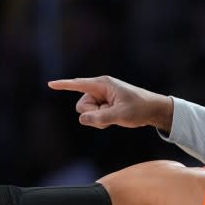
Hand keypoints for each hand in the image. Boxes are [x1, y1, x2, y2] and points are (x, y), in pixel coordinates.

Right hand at [48, 75, 173, 132]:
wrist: (154, 110)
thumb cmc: (140, 109)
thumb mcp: (121, 115)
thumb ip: (101, 118)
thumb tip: (82, 119)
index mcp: (103, 85)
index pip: (79, 84)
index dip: (64, 85)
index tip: (50, 84)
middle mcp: (100, 89)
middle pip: (82, 106)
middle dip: (92, 114)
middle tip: (111, 115)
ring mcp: (102, 97)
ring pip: (87, 113)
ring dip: (98, 119)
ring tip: (116, 116)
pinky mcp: (104, 104)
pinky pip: (94, 115)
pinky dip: (101, 120)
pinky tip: (115, 117)